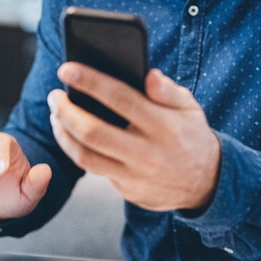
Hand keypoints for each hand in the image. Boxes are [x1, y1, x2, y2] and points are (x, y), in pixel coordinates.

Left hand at [48, 64, 220, 211]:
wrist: (206, 182)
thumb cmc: (190, 134)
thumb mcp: (189, 107)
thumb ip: (168, 91)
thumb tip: (149, 75)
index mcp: (164, 125)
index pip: (121, 98)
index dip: (91, 82)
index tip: (66, 69)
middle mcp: (148, 152)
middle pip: (94, 132)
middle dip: (66, 111)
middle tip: (54, 96)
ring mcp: (136, 176)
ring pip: (86, 156)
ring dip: (63, 134)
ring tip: (55, 115)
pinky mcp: (128, 191)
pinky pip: (95, 170)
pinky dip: (77, 150)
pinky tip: (70, 134)